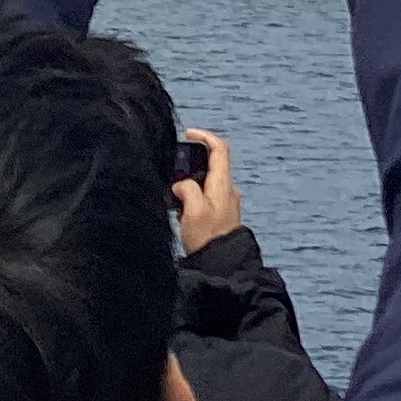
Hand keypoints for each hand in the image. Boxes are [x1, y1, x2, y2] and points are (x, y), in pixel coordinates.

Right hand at [173, 128, 242, 252]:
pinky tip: (180, 213)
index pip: (219, 149)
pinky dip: (191, 198)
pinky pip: (204, 198)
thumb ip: (186, 188)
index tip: (187, 133)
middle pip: (210, 164)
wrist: (222, 267)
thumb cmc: (208, 238)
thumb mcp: (193, 210)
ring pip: (205, 182)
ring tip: (174, 199)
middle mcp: (227, 190)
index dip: (204, 136)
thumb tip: (181, 185)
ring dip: (188, 185)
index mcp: (223, 184)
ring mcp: (225, 203)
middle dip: (190, 165)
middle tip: (172, 175)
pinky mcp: (220, 215)